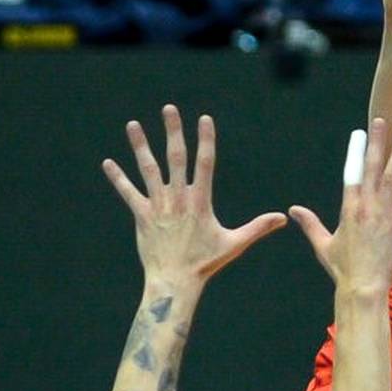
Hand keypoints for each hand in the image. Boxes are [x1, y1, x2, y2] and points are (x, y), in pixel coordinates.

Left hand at [102, 105, 286, 290]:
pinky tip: (108, 163)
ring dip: (140, 146)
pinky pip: (128, 193)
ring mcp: (158, 206)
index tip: (204, 119)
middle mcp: (178, 198)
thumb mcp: (235, 243)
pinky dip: (118, 178)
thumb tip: (283, 218)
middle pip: (175, 158)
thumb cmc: (206, 263)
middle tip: (169, 108)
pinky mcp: (141, 216)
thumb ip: (258, 227)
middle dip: (173, 131)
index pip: (205, 163)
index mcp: (200, 201)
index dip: (205, 140)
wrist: (174, 282)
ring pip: (148, 169)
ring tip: (132, 125)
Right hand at [289, 119, 391, 294]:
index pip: (352, 172)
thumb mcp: (323, 244)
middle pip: (372, 167)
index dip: (356, 151)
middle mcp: (367, 205)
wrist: (364, 287)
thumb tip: (293, 210)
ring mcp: (385, 213)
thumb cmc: (343, 269)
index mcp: (348, 208)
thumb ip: (311, 224)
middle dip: (377, 143)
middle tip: (383, 122)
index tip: (360, 133)